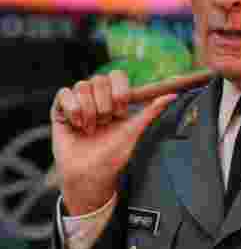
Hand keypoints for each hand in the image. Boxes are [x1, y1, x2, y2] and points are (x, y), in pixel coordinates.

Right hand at [51, 71, 176, 214]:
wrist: (90, 173)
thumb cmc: (113, 154)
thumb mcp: (134, 130)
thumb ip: (151, 111)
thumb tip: (173, 95)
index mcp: (114, 100)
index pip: (117, 75)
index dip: (120, 91)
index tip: (121, 112)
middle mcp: (96, 97)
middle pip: (99, 79)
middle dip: (105, 105)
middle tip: (104, 124)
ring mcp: (77, 102)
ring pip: (82, 86)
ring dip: (89, 111)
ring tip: (90, 129)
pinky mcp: (59, 108)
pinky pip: (64, 93)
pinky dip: (73, 110)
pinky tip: (76, 125)